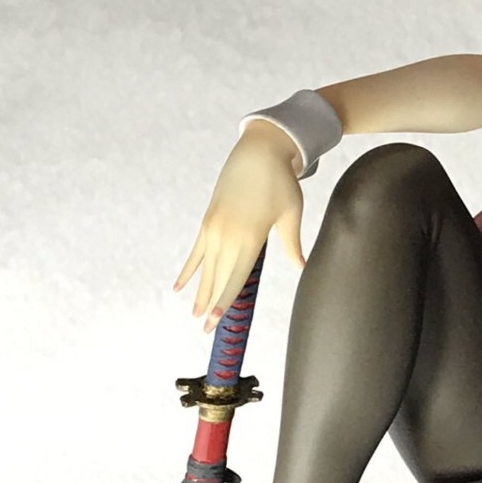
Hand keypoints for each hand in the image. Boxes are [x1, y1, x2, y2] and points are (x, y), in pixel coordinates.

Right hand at [173, 123, 305, 331]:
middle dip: (210, 306)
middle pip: (216, 279)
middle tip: (204, 331)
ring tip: (193, 315)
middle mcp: (226, 237)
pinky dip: (188, 270)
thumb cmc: (280, 183)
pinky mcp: (208, 221)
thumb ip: (291, 245)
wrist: (259, 151)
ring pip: (204, 269)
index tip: (214, 324)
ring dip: (198, 292)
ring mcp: (213, 229)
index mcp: (248, 239)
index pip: (233, 280)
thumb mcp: (291, 215)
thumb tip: (303, 268)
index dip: (223, 304)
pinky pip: (195, 252)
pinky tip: (178, 286)